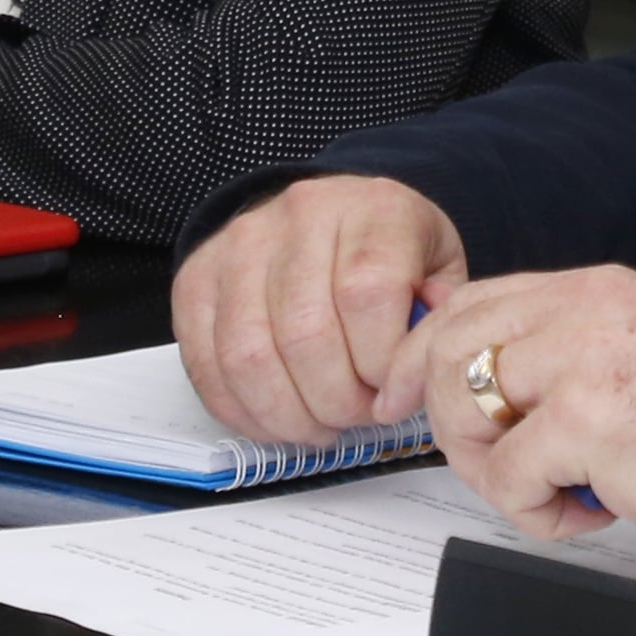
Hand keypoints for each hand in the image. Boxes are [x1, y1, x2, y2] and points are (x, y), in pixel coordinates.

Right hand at [175, 176, 469, 444]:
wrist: (328, 210)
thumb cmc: (389, 245)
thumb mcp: (438, 263)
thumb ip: (439, 314)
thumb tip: (415, 372)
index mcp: (373, 209)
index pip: (367, 293)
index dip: (379, 363)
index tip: (392, 394)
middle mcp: (300, 217)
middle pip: (305, 333)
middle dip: (335, 400)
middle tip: (355, 418)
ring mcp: (239, 246)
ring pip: (248, 356)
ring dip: (286, 413)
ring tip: (318, 427)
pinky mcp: (196, 279)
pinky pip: (206, 363)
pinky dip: (240, 410)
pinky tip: (275, 420)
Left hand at [409, 262, 635, 543]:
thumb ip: (567, 350)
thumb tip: (484, 384)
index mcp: (596, 290)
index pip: (471, 302)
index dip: (423, 355)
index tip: (406, 398)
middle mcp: (585, 312)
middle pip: (448, 350)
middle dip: (449, 420)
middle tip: (494, 465)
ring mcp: (583, 361)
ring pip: (465, 412)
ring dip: (493, 470)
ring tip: (552, 489)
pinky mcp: (586, 421)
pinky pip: (507, 479)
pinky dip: (538, 515)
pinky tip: (590, 510)